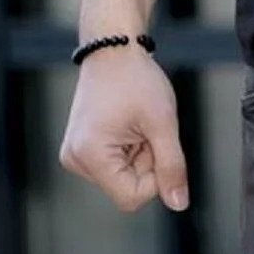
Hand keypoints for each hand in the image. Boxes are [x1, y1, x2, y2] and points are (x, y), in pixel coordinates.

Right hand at [58, 43, 189, 213]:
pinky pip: (115, 166)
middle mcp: (75, 160)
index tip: (157, 143)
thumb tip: (179, 204)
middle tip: (146, 127)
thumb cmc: (136, 79)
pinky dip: (129, 149)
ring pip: (123, 178)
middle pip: (127, 188)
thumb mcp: (163, 123)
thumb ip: (172, 166)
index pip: (132, 198)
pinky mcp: (81, 149)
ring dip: (139, 154)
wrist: (114, 50)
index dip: (155, 177)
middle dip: (146, 161)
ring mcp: (75, 155)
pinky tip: (127, 124)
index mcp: (90, 155)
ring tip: (136, 122)